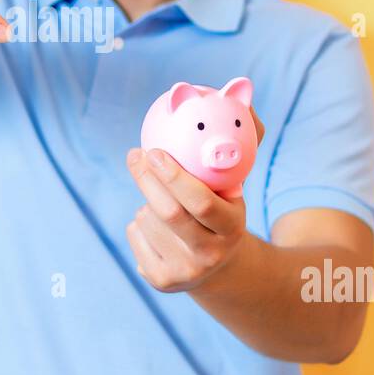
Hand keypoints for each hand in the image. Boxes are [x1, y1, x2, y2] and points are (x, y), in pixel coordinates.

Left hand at [124, 107, 265, 292]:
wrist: (221, 266)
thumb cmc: (223, 207)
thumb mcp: (235, 184)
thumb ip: (238, 144)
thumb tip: (239, 92)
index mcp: (232, 227)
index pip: (200, 202)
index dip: (173, 176)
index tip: (154, 149)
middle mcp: (210, 254)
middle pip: (168, 214)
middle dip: (147, 179)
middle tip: (137, 154)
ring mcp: (184, 272)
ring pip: (146, 220)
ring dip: (147, 201)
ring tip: (162, 200)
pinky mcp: (161, 282)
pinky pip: (134, 235)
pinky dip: (138, 221)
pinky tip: (156, 225)